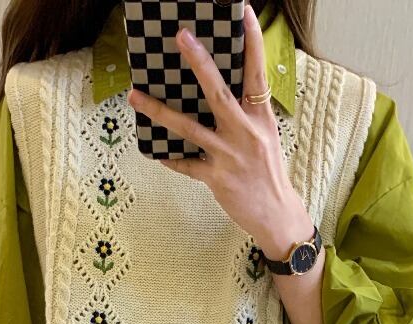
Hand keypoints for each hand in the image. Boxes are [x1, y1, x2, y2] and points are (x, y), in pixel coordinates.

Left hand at [127, 3, 313, 260]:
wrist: (276, 215)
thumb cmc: (269, 174)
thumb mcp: (266, 137)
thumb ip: (246, 114)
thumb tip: (221, 92)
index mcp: (261, 118)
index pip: (257, 73)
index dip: (252, 41)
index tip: (244, 12)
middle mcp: (245, 133)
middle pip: (218, 92)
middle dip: (198, 63)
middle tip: (180, 37)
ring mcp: (229, 155)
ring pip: (189, 128)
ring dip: (159, 110)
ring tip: (135, 96)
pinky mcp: (216, 178)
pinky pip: (186, 164)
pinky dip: (171, 158)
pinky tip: (156, 153)